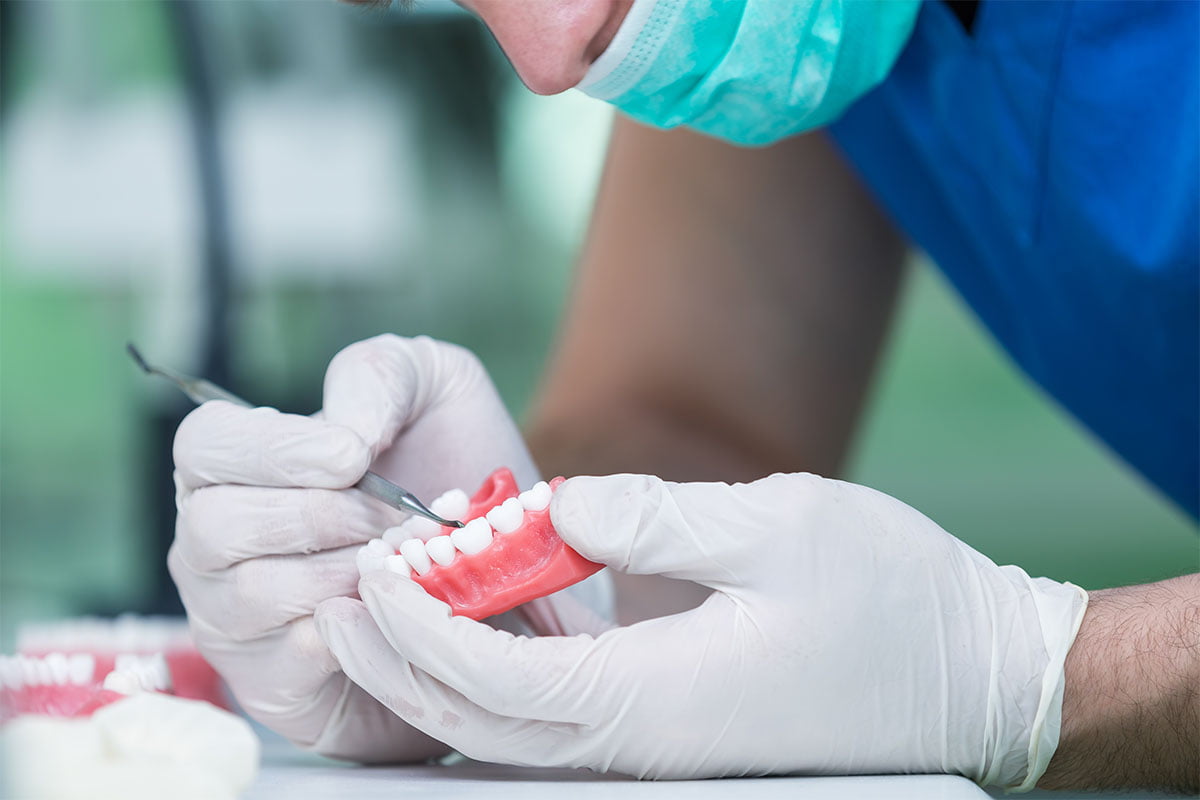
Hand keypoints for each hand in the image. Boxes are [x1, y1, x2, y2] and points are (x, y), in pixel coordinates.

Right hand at [169, 334, 575, 760]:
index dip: (272, 449)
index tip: (351, 457)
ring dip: (347, 572)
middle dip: (324, 515)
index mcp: (237, 464)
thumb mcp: (434, 392)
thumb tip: (342, 433)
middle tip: (397, 518)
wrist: (501, 571)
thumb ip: (379, 378)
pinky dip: (357, 629)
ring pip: (255, 593)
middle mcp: (214, 541)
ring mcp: (233, 617)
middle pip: (217, 524)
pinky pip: (290, 660)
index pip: (203, 444)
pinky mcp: (272, 684)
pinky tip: (400, 608)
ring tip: (408, 561)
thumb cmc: (453, 472)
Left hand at [316, 472, 1086, 785]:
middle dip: (401, 666)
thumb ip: (657, 517)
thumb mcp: (780, 524)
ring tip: (387, 613)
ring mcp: (660, 746)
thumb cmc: (893, 597)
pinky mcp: (675, 732)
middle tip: (344, 598)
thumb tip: (557, 507)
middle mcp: (646, 740)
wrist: (972, 677)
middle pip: (485, 726)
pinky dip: (496, 680)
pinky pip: (558, 721)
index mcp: (661, 697)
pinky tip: (479, 631)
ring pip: (512, 733)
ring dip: (437, 675)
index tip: (375, 573)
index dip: (422, 631)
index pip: (501, 680)